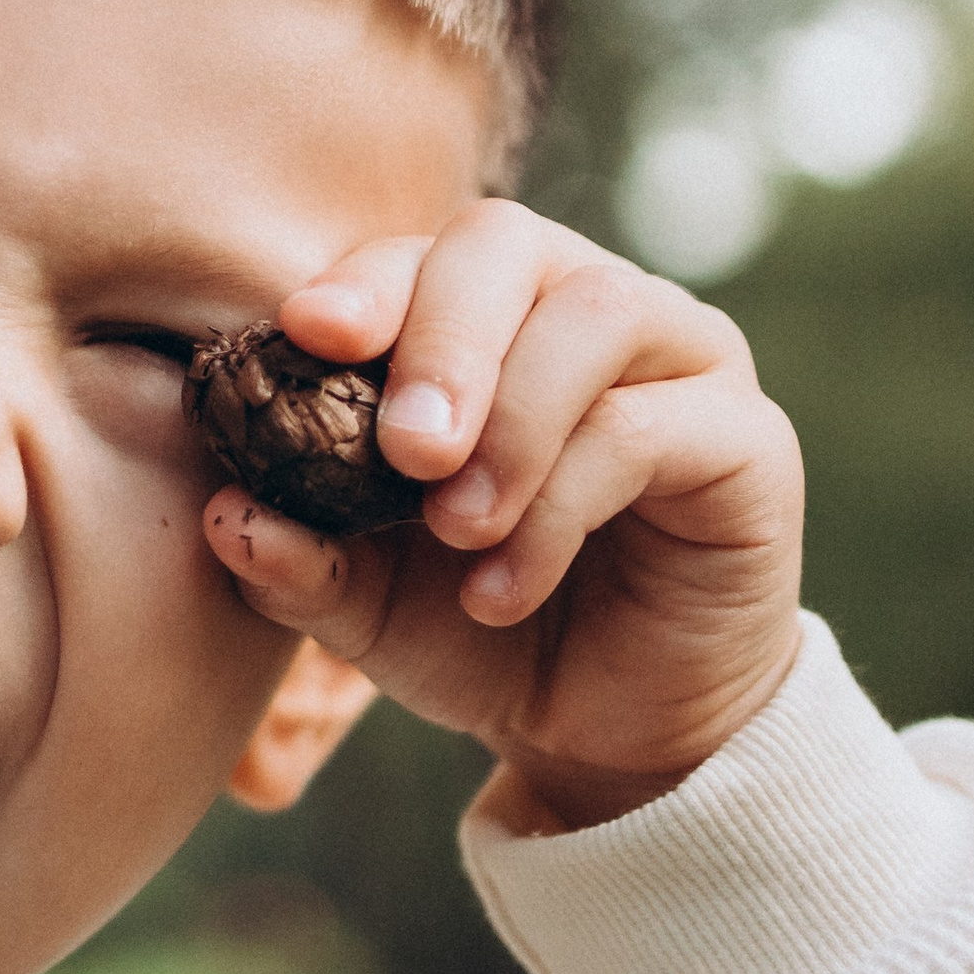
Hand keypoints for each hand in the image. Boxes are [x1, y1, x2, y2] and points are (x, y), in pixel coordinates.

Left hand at [202, 203, 805, 825]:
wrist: (608, 729)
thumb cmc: (478, 627)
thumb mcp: (367, 604)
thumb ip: (299, 558)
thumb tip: (225, 516)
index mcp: (482, 315)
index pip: (417, 254)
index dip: (364, 282)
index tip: (307, 333)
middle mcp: (580, 305)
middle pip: (508, 244)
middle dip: (442, 336)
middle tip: (403, 448)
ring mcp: (677, 357)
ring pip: (593, 316)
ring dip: (513, 422)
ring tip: (458, 528)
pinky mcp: (748, 436)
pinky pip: (651, 428)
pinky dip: (561, 507)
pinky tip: (503, 592)